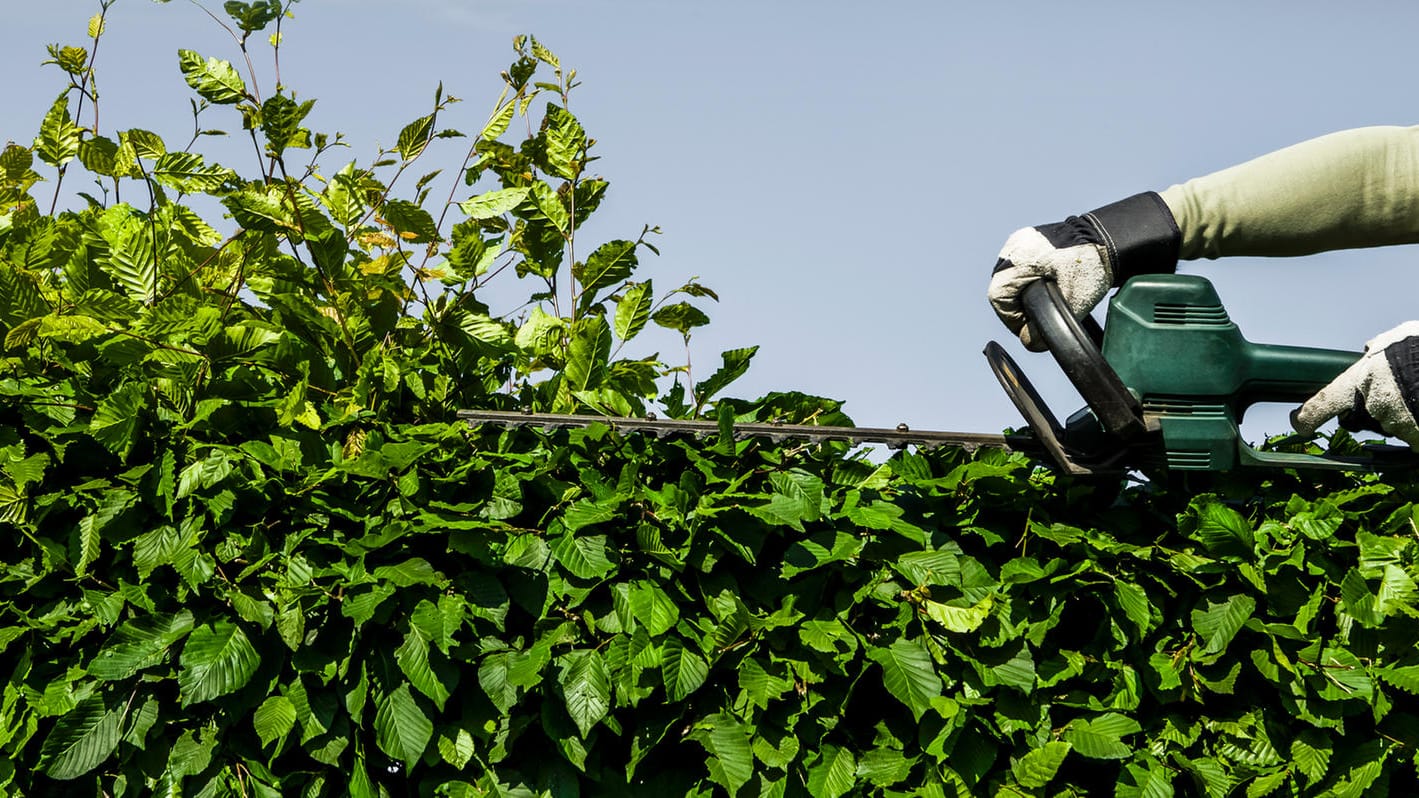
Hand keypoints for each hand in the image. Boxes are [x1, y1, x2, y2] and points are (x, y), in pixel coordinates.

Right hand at [987, 192, 1180, 350]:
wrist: (1111, 240)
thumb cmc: (1093, 266)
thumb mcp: (1072, 303)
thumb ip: (1048, 325)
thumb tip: (1030, 342)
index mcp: (1019, 259)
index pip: (998, 297)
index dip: (1011, 318)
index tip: (1029, 326)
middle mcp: (1015, 247)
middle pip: (1003, 288)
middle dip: (1019, 307)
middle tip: (1040, 317)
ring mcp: (1022, 241)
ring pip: (1011, 278)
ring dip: (1024, 294)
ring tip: (1046, 302)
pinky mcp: (1032, 240)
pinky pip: (1021, 267)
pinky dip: (1030, 281)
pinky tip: (1048, 287)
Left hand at [1293, 322, 1418, 448]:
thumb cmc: (1416, 347)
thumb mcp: (1392, 342)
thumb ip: (1375, 353)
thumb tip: (1369, 351)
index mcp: (1356, 381)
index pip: (1321, 404)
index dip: (1306, 418)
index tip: (1298, 424)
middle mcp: (1369, 406)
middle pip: (1363, 417)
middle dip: (1373, 409)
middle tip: (1396, 391)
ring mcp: (1393, 424)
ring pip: (1391, 425)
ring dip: (1400, 414)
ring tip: (1415, 391)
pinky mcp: (1415, 436)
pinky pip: (1413, 436)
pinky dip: (1417, 427)